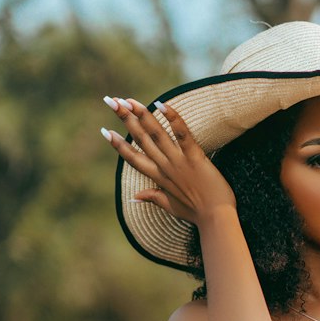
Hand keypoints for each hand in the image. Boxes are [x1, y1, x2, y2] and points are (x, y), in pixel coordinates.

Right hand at [101, 95, 236, 226]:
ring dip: (141, 115)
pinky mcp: (195, 158)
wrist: (215, 220)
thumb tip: (134, 197)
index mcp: (158, 177)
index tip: (104, 131)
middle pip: (140, 139)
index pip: (132, 157)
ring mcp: (178, 161)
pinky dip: (173, 119)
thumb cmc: (197, 213)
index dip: (117, 144)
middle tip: (111, 102)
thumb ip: (152, 197)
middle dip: (124, 119)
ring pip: (156, 134)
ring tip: (128, 101)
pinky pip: (182, 135)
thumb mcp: (171, 206)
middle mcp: (164, 167)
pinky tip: (161, 104)